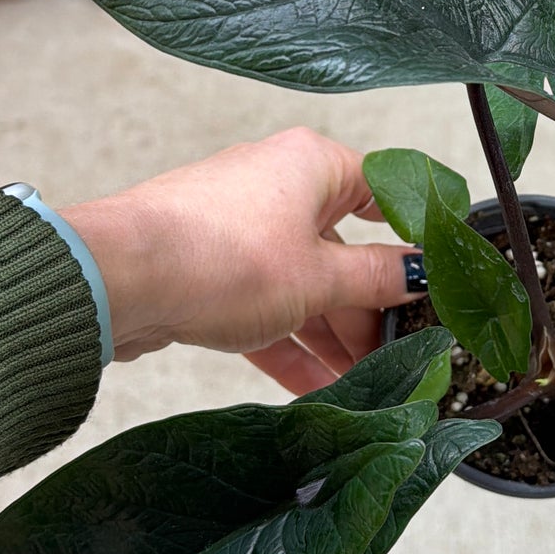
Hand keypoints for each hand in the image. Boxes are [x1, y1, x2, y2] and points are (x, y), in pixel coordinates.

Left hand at [59, 128, 421, 393]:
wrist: (119, 280)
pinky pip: (262, 306)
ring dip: (329, 336)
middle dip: (366, 307)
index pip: (380, 191)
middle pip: (340, 248)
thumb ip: (376, 279)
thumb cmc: (218, 256)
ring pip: (300, 283)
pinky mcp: (207, 268)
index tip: (435, 277)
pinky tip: (315, 389)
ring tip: (360, 383)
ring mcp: (237, 228)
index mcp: (310, 165)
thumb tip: (418, 273)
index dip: (411, 235)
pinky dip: (288, 344)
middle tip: (396, 352)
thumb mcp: (320, 279)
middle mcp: (274, 185)